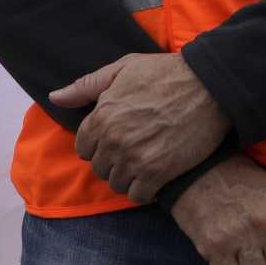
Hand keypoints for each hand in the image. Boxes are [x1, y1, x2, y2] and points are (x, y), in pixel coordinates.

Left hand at [52, 51, 229, 202]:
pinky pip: (138, 195)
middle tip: (136, 148)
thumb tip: (55, 97)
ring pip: (117, 183)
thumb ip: (86, 86)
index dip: (99, 142)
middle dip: (114, 159)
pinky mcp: (157, 174)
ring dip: (129, 176)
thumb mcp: (124, 69)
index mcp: (102, 116)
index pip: (83, 147)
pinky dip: (145, 189)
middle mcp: (114, 141)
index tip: (118, 136)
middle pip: (100, 167)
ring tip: (146, 161)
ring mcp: (135, 159)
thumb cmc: (166, 74)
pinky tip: (157, 175)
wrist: (210, 88)